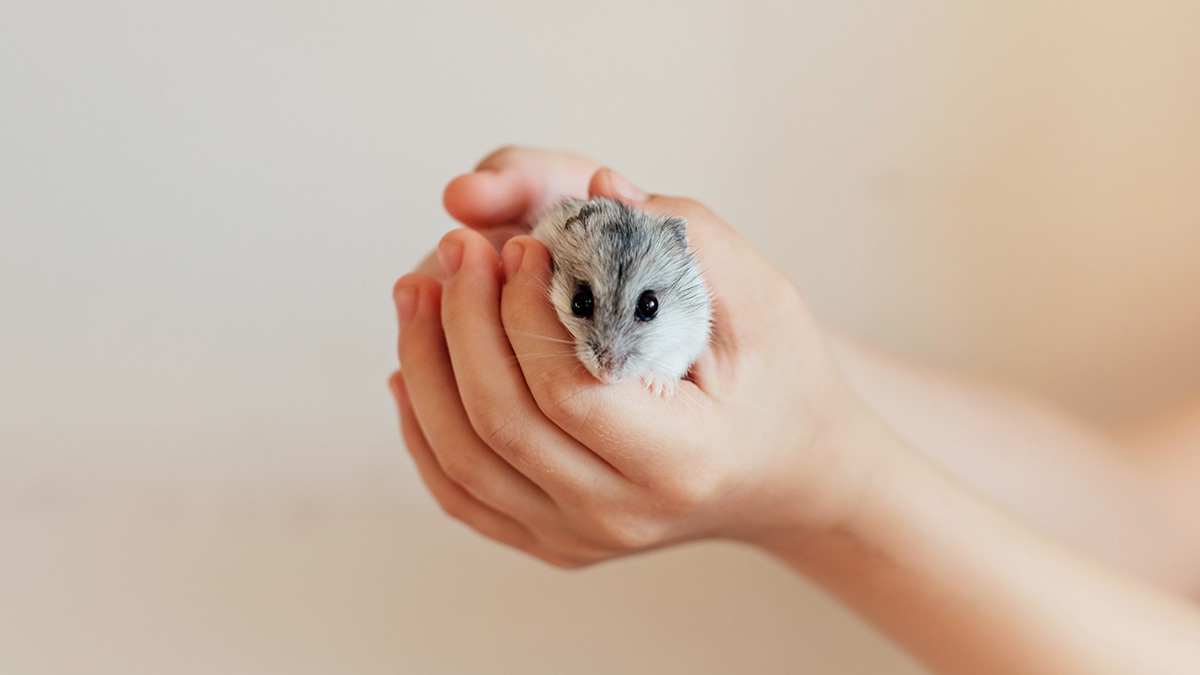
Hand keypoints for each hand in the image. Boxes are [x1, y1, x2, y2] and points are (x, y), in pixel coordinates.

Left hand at [390, 148, 879, 566]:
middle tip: (456, 246)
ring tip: (419, 288)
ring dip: (423, 366)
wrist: (792, 475)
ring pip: (462, 460)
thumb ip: (688, 239)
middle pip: (499, 422)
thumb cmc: (780, 381)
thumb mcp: (764, 300)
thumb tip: (599, 191)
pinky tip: (409, 369)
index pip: (567, 389)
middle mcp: (621, 515)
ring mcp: (580, 538)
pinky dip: (423, 429)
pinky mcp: (552, 540)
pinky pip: (461, 493)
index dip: (524, 308)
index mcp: (679, 462)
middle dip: (461, 321)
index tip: (519, 243)